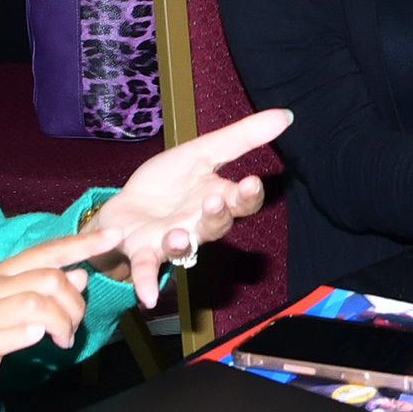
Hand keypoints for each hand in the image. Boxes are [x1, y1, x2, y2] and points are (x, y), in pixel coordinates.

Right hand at [0, 229, 111, 411]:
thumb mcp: (2, 309)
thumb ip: (39, 291)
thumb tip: (80, 274)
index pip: (47, 252)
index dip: (83, 244)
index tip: (115, 235)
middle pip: (49, 278)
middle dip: (74, 303)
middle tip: (72, 331)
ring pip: (34, 304)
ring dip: (60, 323)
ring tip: (60, 342)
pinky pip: (2, 335)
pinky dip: (25, 334)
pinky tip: (37, 338)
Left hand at [82, 108, 292, 282]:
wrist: (126, 208)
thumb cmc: (168, 184)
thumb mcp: (202, 152)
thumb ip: (241, 138)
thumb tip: (286, 115)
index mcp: (216, 200)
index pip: (241, 202)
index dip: (248, 195)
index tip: (252, 181)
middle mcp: (198, 226)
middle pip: (217, 227)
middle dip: (218, 216)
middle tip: (216, 201)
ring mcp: (171, 241)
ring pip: (184, 247)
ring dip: (183, 243)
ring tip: (178, 235)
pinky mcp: (143, 251)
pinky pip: (147, 269)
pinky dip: (147, 281)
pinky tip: (146, 295)